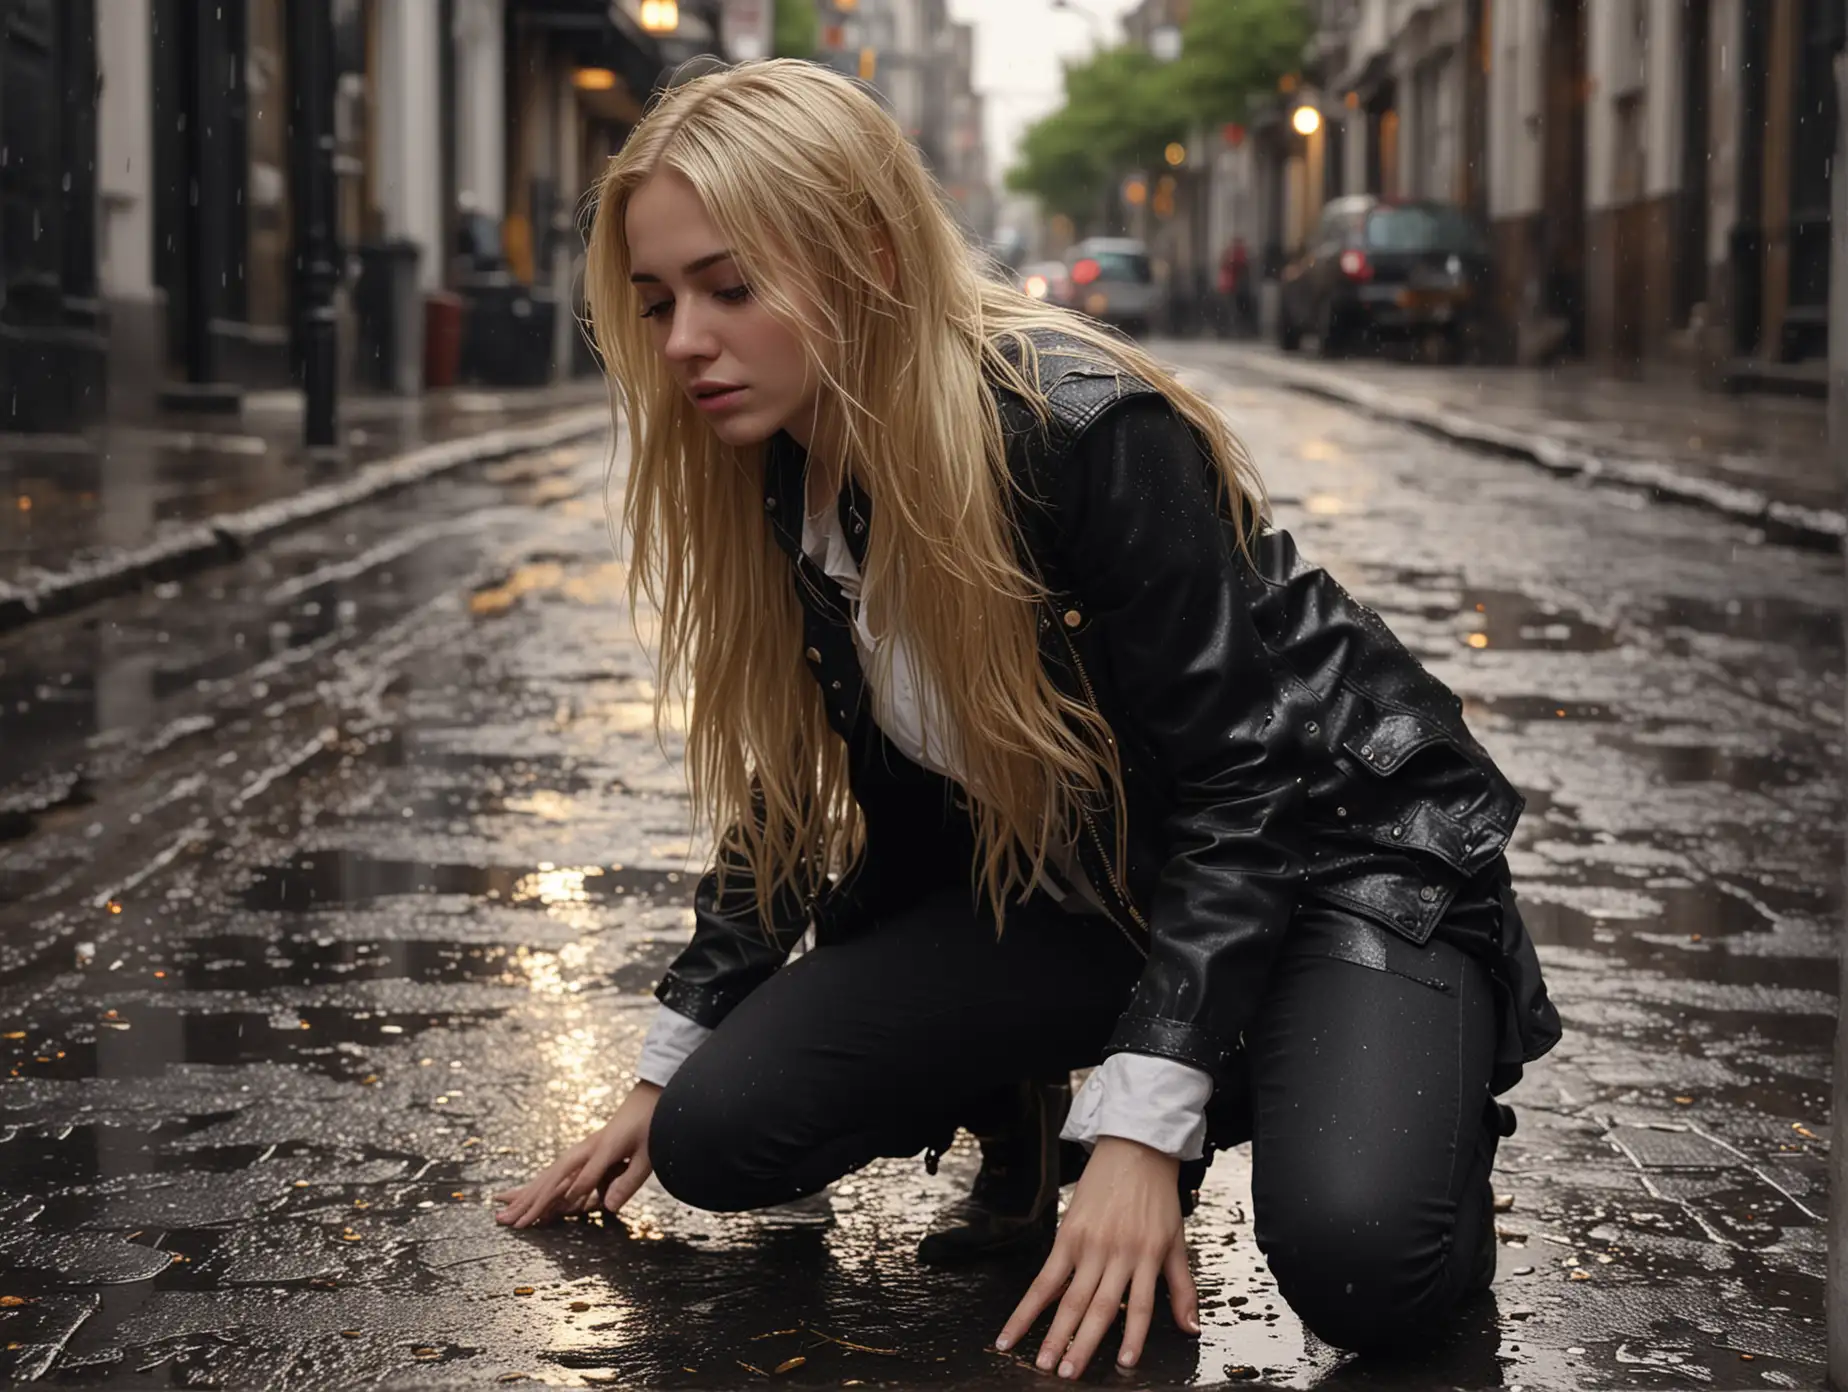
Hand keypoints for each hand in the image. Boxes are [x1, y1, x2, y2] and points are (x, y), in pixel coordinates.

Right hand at [492, 1082, 661, 1228]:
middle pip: (552, 1178)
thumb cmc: (651, 1126)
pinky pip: (553, 1175)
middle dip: (529, 1201)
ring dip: (524, 1196)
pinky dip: (536, 1188)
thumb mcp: (648, 1154)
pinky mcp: (581, 1155)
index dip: (568, 1198)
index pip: (582, 1179)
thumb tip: (608, 1207)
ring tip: (502, 1212)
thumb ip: (629, 1181)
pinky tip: (522, 1197)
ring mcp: (580, 1152)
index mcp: (603, 1149)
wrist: (647, 1101)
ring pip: (546, 1177)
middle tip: (505, 1221)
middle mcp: (585, 1151)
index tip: (550, 1216)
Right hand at [994, 1136, 1199, 1377]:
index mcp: (1147, 1256)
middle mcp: (1117, 1253)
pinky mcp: (1066, 1236)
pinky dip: (1029, 1305)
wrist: (1135, 1149)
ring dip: (1054, 1333)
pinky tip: (1014, 1328)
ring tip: (1042, 1362)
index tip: (1123, 1366)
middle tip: (1067, 1375)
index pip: (1139, 1307)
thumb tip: (1191, 1328)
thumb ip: (1183, 1287)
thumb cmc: (1157, 1196)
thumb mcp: (1177, 1241)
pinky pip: (1044, 1277)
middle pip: (1097, 1307)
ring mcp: (1089, 1245)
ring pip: (1069, 1297)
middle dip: (1082, 1345)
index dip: (1132, 1338)